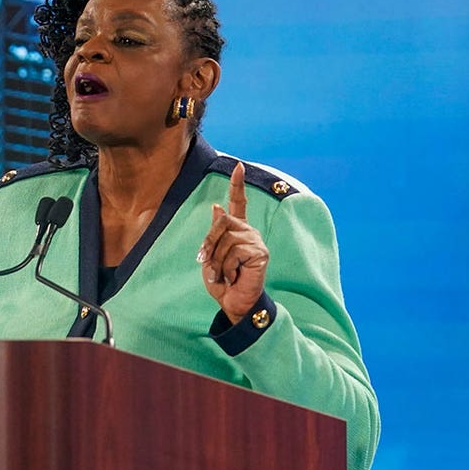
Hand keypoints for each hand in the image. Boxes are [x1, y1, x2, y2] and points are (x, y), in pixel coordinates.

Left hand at [198, 163, 269, 323]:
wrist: (233, 303)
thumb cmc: (222, 282)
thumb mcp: (211, 256)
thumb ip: (215, 233)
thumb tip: (217, 207)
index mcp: (237, 231)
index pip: (238, 204)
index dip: (237, 186)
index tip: (238, 166)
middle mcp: (249, 232)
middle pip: (222, 221)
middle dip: (209, 244)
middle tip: (208, 263)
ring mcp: (256, 241)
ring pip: (226, 238)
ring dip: (217, 260)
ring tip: (222, 274)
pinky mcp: (260, 253)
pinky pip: (234, 251)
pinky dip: (226, 267)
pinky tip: (233, 276)